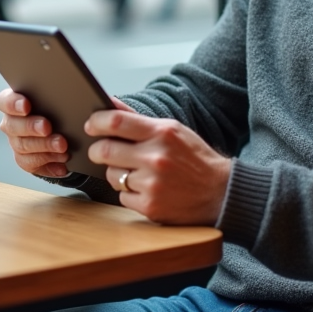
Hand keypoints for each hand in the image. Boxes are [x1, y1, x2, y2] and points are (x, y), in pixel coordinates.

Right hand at [0, 89, 69, 177]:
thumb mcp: (54, 99)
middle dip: (31, 126)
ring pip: (23, 146)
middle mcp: (11, 123)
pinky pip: (33, 163)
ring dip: (44, 146)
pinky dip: (49, 163)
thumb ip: (52, 96)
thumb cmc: (55, 108)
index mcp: (14, 104)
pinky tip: (63, 162)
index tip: (26, 106)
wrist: (61, 131)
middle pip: (13, 126)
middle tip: (47, 127)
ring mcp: (16, 143)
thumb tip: (65, 93)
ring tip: (62, 146)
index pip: (4, 101)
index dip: (13, 104)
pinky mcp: (25, 160)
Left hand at [86, 106, 231, 225]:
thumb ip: (139, 120)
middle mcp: (156, 158)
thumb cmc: (195, 159)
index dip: (96, 122)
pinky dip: (129, 193)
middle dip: (96, 150)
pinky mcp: (151, 207)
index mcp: (163, 133)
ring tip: (135, 172)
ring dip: (116, 173)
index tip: (90, 125)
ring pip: (112, 176)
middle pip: (105, 150)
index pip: (116, 122)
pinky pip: (122, 196)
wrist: (221, 193)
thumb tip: (110, 104)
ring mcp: (153, 184)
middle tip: (99, 151)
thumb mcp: (173, 130)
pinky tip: (146, 189)